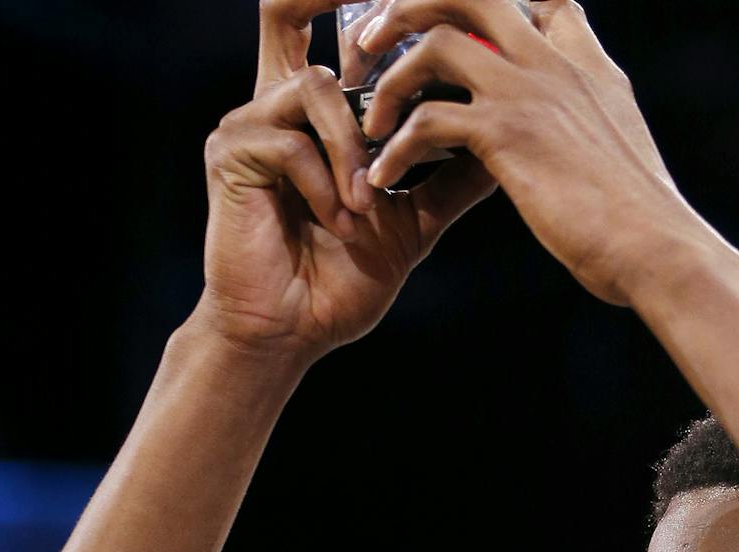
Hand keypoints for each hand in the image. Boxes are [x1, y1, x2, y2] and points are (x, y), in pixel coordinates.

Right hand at [192, 0, 497, 369]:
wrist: (294, 331)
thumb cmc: (343, 278)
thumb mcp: (414, 220)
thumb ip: (451, 177)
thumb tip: (506, 140)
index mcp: (316, 113)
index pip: (330, 28)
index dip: (361, 4)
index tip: (425, 13)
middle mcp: (276, 102)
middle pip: (284, 8)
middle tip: (391, 19)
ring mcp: (250, 123)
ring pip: (317, 88)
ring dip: (355, 147)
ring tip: (368, 205)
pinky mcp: (232, 153)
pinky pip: (292, 144)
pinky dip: (328, 185)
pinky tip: (340, 224)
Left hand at [359, 0, 700, 305]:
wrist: (655, 247)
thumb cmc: (640, 218)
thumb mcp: (621, 145)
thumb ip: (592, 116)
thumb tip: (579, 125)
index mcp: (584, 64)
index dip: (492, 4)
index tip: (448, 27)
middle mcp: (554, 62)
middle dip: (408, 7)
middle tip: (372, 44)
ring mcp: (528, 91)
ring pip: (434, 44)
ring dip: (389, 80)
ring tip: (371, 121)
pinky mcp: (506, 133)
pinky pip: (426, 121)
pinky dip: (394, 150)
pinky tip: (383, 178)